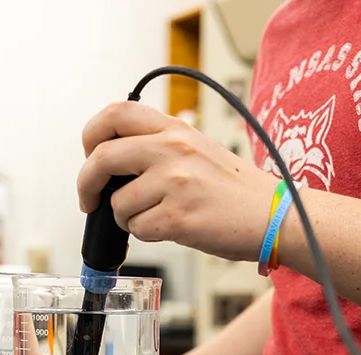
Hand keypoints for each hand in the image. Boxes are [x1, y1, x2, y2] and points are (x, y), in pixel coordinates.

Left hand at [78, 102, 274, 260]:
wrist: (274, 216)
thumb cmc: (236, 191)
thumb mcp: (198, 149)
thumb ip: (159, 145)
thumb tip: (112, 162)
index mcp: (176, 129)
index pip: (115, 114)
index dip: (91, 136)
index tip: (90, 156)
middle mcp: (173, 150)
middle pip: (102, 158)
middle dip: (86, 184)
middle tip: (89, 200)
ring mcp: (175, 183)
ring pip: (118, 204)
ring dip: (128, 218)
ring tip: (157, 217)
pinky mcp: (178, 218)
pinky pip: (138, 229)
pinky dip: (147, 234)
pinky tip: (171, 229)